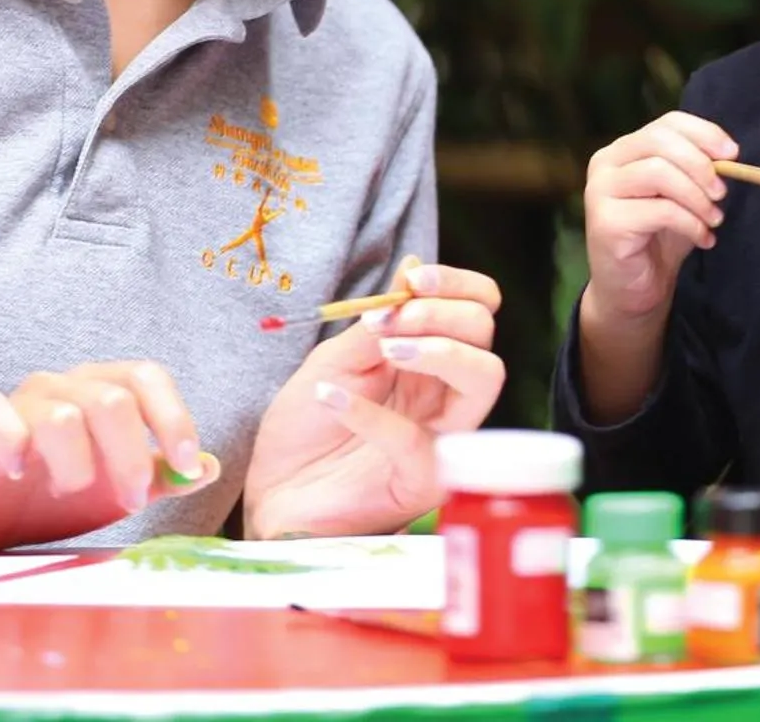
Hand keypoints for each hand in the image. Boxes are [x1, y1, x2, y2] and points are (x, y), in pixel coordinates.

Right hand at [0, 363, 219, 554]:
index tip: (187, 465)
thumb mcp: (112, 494)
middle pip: (114, 400)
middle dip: (130, 457)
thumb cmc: (47, 498)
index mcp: (104, 391)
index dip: (174, 419)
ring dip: (77, 466)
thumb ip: (160, 478)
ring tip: (68, 491)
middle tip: (130, 501)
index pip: (149, 378)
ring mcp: (20, 399)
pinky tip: (15, 474)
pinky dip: (15, 446)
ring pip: (65, 416)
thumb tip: (212, 468)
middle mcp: (66, 386)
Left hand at [242, 257, 503, 539]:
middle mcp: (447, 395)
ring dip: (440, 350)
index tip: (416, 277)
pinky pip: (414, 439)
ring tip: (387, 350)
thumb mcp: (334, 361)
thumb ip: (377, 321)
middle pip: (486, 335)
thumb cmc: (305, 430)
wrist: (273, 495)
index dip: (458, 285)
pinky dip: (369, 414)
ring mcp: (443, 438)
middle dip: (443, 313)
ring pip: (484, 377)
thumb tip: (413, 264)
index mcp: (432, 361)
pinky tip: (327, 398)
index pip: (479, 309)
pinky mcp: (422, 480)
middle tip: (392, 319)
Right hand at [582, 112, 735, 324]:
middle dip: (701, 165)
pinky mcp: (606, 222)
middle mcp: (606, 163)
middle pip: (660, 142)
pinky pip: (661, 211)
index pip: (667, 123)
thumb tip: (729, 154)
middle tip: (722, 193)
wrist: (634, 288)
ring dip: (697, 197)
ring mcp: (600, 191)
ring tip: (714, 220)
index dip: (704, 133)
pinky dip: (692, 224)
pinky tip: (703, 239)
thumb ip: (698, 170)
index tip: (733, 154)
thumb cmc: (660, 236)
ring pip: (659, 172)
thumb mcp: (684, 195)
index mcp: (625, 149)